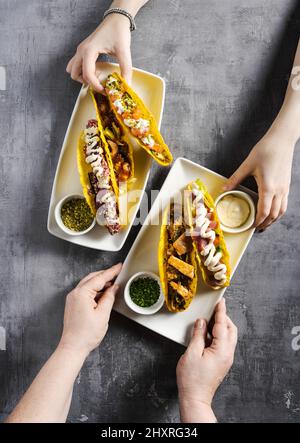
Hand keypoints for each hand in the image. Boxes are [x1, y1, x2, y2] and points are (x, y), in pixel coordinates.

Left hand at [59, 263, 121, 356]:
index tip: (119, 266)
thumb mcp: (103, 314)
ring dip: (100, 282)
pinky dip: (95, 290)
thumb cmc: (86, 334)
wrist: (73, 347)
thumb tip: (113, 288)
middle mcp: (75, 293)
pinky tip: (103, 293)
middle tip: (117, 273)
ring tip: (113, 284)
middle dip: (105, 275)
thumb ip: (109, 297)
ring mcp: (72, 298)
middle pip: (92, 278)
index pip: (100, 278)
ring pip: (88, 284)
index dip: (111, 271)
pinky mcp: (73, 304)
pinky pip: (85, 291)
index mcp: (82, 293)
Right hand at [66, 14, 131, 91]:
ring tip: (97, 75)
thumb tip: (127, 85)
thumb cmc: (119, 32)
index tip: (105, 90)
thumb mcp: (124, 51)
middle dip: (87, 82)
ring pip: (73, 70)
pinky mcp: (83, 50)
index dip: (95, 86)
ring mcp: (80, 50)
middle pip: (75, 74)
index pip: (87, 74)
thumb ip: (126, 69)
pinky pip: (77, 65)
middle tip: (100, 83)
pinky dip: (83, 71)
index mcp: (89, 51)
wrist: (116, 19)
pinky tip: (96, 69)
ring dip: (82, 77)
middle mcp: (81, 51)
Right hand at [176, 299, 236, 422]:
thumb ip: (197, 335)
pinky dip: (217, 335)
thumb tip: (201, 322)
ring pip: (228, 337)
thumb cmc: (192, 379)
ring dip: (220, 326)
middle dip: (223, 318)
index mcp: (221, 350)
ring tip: (208, 320)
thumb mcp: (191, 353)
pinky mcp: (222, 362)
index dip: (220, 312)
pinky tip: (206, 334)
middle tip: (214, 310)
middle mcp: (227, 354)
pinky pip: (223, 344)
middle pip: (231, 330)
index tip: (220, 301)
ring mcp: (226, 359)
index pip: (222, 325)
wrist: (195, 397)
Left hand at [224, 129, 294, 230]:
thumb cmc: (265, 150)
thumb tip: (223, 189)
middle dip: (265, 224)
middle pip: (273, 215)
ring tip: (264, 224)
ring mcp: (285, 188)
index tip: (251, 227)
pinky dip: (278, 211)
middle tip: (256, 229)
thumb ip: (235, 179)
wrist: (282, 139)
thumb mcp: (247, 165)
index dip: (258, 222)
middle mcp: (279, 190)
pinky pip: (284, 203)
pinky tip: (272, 211)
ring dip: (273, 219)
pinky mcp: (287, 184)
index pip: (264, 212)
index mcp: (268, 187)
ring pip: (281, 211)